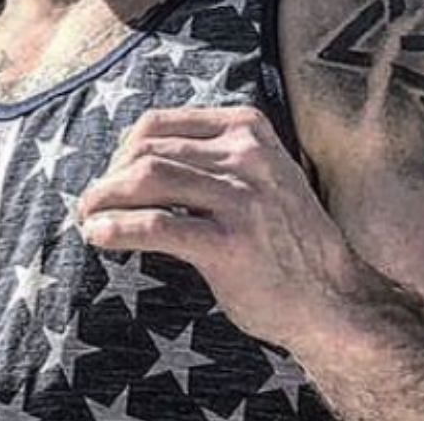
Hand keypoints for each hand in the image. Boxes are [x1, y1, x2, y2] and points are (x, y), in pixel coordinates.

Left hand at [77, 105, 367, 351]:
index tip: (111, 178)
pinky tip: (100, 238)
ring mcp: (242, 198)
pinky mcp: (231, 244)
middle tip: (91, 205)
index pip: (159, 124)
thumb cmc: (286, 240)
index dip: (121, 150)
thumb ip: (211, 159)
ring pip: (146, 179)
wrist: (334, 298)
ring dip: (104, 199)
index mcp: (248, 129)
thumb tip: (131, 162)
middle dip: (108, 178)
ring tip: (88, 219)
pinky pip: (157, 226)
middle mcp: (246, 155)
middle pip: (147, 151)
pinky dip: (118, 228)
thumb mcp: (260, 176)